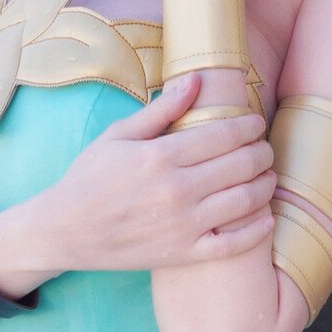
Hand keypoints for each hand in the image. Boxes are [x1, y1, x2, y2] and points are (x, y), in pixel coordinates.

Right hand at [0, 72, 275, 290]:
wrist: (64, 231)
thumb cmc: (89, 179)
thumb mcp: (118, 136)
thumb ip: (161, 110)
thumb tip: (197, 79)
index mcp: (162, 156)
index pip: (225, 134)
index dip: (249, 126)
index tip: (255, 123)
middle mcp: (177, 190)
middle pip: (243, 165)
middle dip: (262, 152)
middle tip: (264, 149)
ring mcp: (183, 225)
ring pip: (247, 201)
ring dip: (266, 185)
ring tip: (266, 177)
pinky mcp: (183, 253)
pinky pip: (234, 244)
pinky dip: (257, 231)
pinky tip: (265, 218)